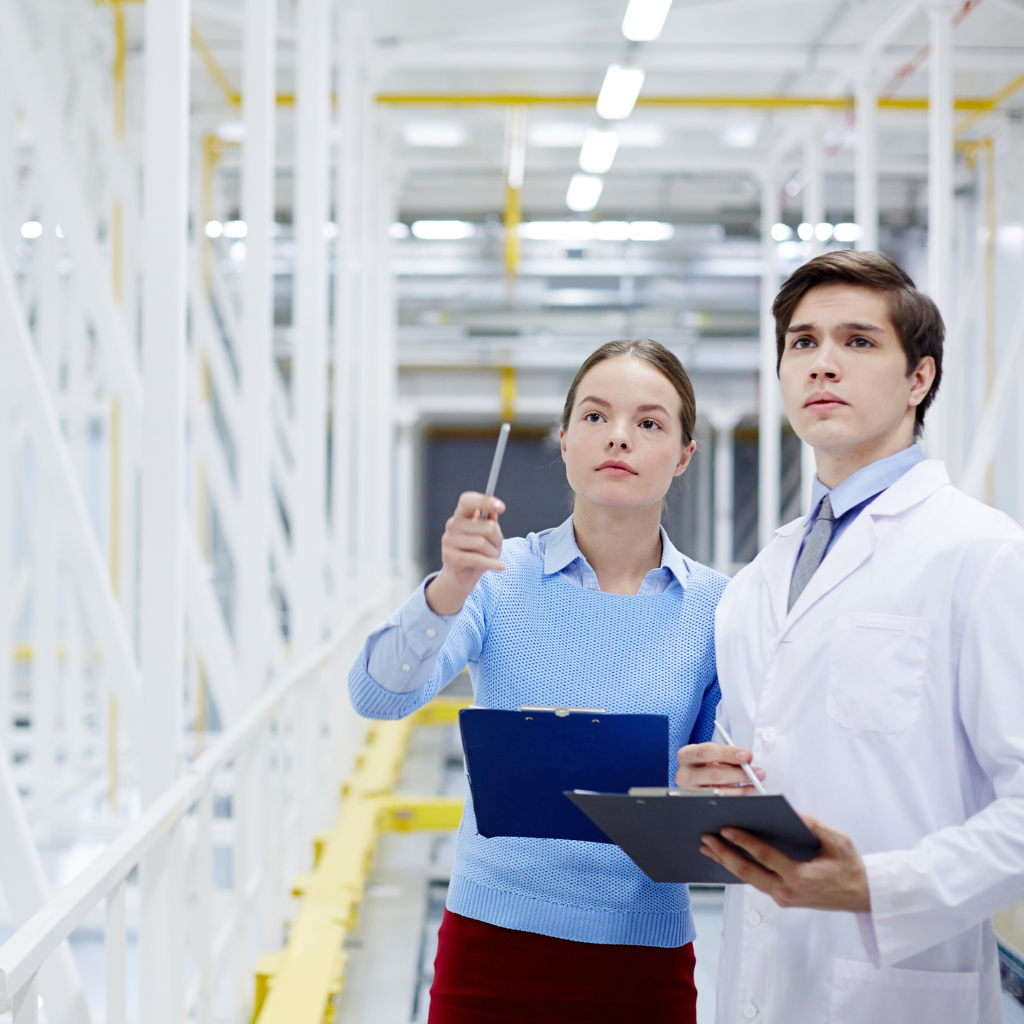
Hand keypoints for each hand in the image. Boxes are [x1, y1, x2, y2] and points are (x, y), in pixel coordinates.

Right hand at [425, 492, 505, 615]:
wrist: (461, 578)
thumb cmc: (477, 553)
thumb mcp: (488, 536)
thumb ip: (490, 521)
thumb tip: (494, 508)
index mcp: (461, 515)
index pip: (468, 500)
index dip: (484, 501)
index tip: (501, 507)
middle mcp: (452, 525)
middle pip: (486, 526)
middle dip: (497, 539)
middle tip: (496, 547)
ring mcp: (448, 540)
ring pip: (483, 543)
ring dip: (494, 553)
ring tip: (492, 558)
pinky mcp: (450, 557)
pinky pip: (477, 559)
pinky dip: (492, 564)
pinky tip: (500, 567)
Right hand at [675, 742, 765, 794]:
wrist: (695, 781)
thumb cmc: (706, 765)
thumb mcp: (712, 756)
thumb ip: (726, 755)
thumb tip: (747, 758)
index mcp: (686, 755)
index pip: (706, 752)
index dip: (728, 753)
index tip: (747, 755)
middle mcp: (684, 774)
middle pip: (714, 774)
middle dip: (739, 773)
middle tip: (758, 772)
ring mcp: (690, 792)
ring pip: (719, 792)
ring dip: (743, 788)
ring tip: (757, 783)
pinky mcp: (698, 804)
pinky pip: (721, 802)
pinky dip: (738, 796)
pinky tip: (749, 792)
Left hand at [700, 813, 870, 911]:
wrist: (862, 895)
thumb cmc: (850, 866)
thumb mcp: (839, 841)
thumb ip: (814, 825)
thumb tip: (790, 811)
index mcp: (801, 877)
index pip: (765, 857)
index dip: (744, 842)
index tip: (726, 829)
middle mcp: (788, 891)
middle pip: (748, 872)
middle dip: (724, 854)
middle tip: (706, 838)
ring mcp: (784, 898)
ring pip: (748, 879)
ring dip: (726, 862)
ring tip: (708, 846)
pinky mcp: (782, 899)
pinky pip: (757, 882)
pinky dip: (739, 868)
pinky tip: (727, 857)